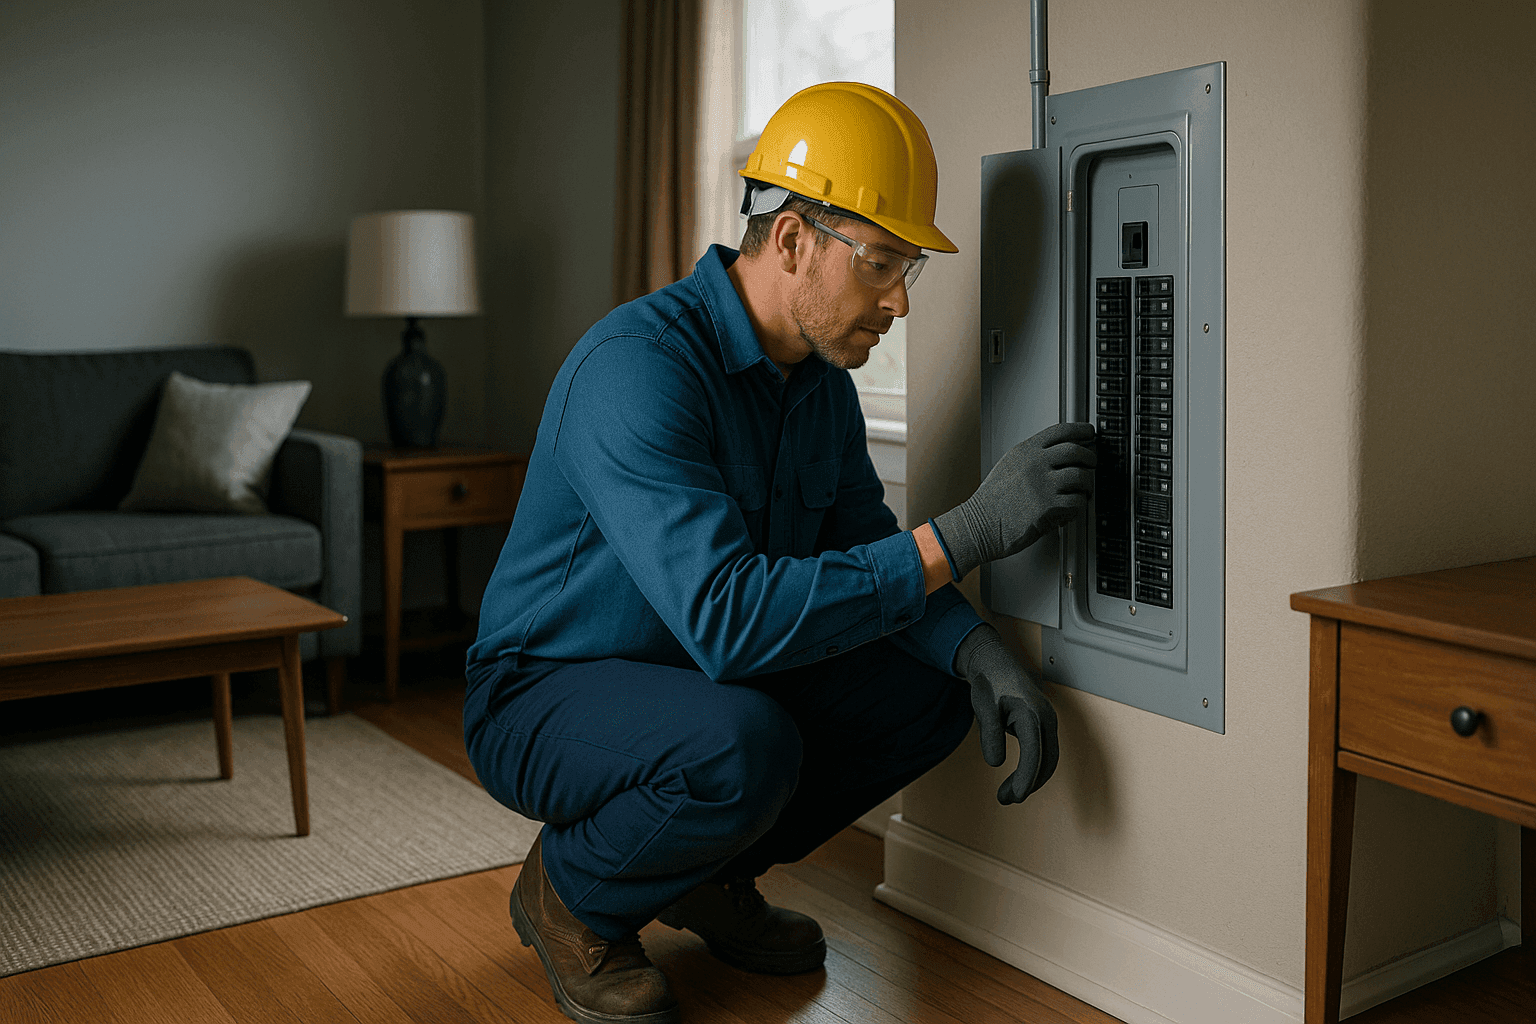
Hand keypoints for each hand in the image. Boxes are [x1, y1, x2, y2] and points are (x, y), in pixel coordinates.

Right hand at [931, 421, 1094, 580]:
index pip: (1061, 431)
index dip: (1081, 430)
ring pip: (1082, 477)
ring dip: (1088, 485)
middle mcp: (1035, 464)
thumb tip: (1059, 452)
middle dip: (1090, 458)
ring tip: (1083, 491)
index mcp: (1025, 451)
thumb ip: (1033, 456)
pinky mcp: (1047, 506)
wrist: (979, 524)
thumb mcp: (1009, 466)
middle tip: (1092, 464)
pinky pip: (1077, 502)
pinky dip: (1079, 505)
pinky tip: (1070, 508)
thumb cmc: (992, 500)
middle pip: (1076, 451)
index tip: (1090, 433)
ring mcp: (1042, 485)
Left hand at [955, 623, 1058, 804]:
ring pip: (1048, 759)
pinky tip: (1017, 779)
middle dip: (1028, 784)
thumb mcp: (984, 708)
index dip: (1026, 777)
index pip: (1034, 753)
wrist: (994, 663)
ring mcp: (1048, 722)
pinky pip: (1044, 753)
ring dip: (1032, 780)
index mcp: (1032, 714)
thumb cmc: (990, 683)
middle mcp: (1046, 719)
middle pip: (1046, 761)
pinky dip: (1033, 769)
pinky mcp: (1043, 726)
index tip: (1016, 795)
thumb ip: (990, 734)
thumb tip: (995, 762)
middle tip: (1006, 799)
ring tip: (1007, 794)